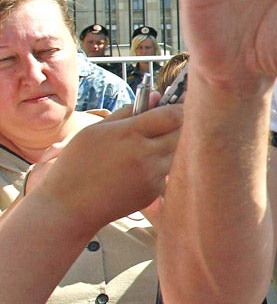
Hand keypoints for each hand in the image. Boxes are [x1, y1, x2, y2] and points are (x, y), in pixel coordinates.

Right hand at [31, 104, 183, 230]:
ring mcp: (152, 175)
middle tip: (167, 123)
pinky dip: (160, 166)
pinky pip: (167, 172)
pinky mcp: (153, 191)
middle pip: (181, 133)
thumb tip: (155, 96)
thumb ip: (128, 111)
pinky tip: (138, 169)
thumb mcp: (95, 130)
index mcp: (129, 133)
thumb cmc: (77, 164)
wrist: (69, 207)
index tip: (180, 103)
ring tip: (147, 147)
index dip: (180, 107)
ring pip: (177, 152)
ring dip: (170, 146)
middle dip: (178, 125)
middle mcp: (146, 154)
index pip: (172, 115)